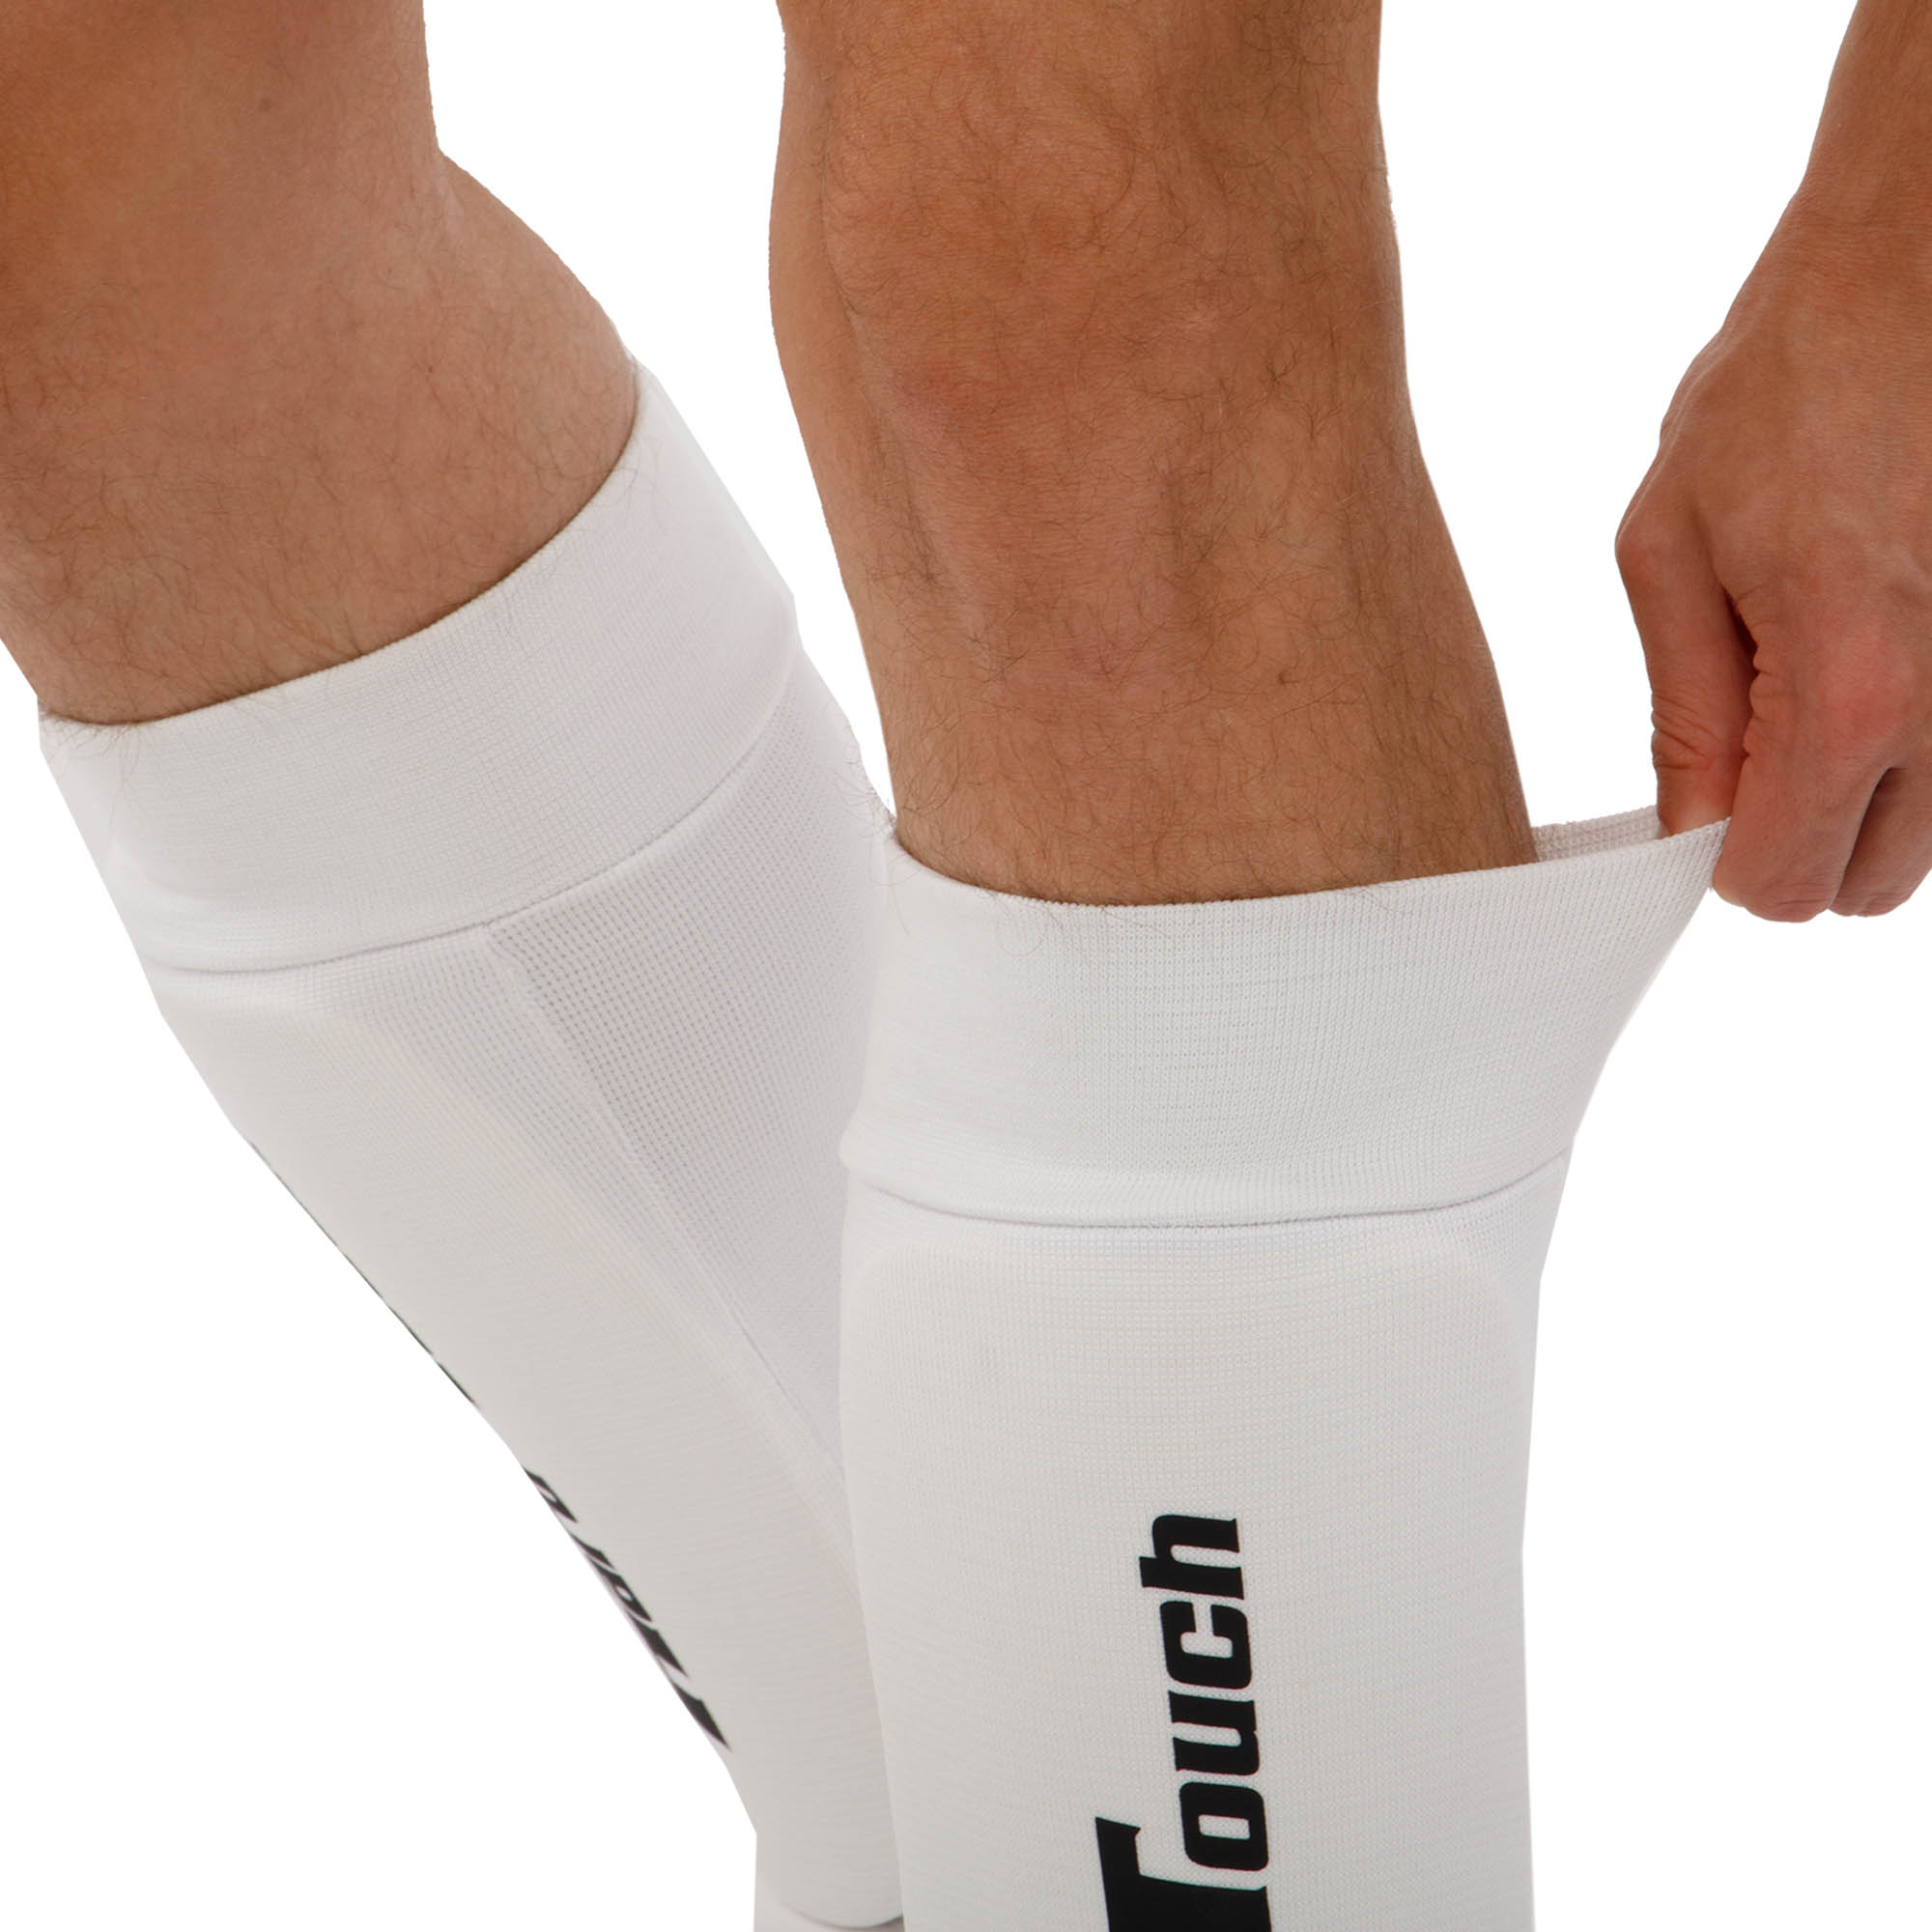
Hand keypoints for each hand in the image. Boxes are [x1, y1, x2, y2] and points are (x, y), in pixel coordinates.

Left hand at [1615, 207, 1931, 918]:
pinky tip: (1880, 637)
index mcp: (1852, 693)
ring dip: (1866, 794)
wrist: (1913, 263)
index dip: (1722, 862)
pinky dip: (1919, 735)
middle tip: (1756, 734)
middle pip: (1869, 885)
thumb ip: (1682, 715)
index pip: (1783, 884)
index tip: (1702, 798)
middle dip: (1799, 839)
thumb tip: (1686, 829)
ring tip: (1821, 666)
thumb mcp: (1670, 549)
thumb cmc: (1784, 386)